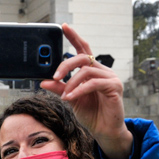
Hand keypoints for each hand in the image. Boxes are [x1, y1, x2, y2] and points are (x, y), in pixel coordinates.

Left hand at [40, 24, 132, 158]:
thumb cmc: (90, 114)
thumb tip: (43, 81)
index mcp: (92, 70)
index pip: (83, 49)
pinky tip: (70, 97)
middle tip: (54, 76)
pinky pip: (93, 83)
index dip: (74, 37)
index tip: (63, 27)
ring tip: (64, 95)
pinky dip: (79, 90)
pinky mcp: (114, 87)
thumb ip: (59, 88)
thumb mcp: (70, 99)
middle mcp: (103, 70)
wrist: (104, 131)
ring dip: (71, 82)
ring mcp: (110, 77)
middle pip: (83, 57)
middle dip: (66, 65)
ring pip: (87, 71)